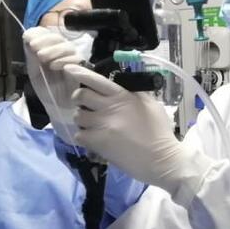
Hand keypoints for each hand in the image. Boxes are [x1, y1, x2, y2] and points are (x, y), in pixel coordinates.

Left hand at [23, 27, 81, 141]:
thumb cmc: (46, 87)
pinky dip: (64, 60)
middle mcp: (61, 49)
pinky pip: (76, 58)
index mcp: (48, 48)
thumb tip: (27, 37)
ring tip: (43, 59)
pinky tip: (54, 66)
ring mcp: (72, 57)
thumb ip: (31, 56)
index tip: (28, 41)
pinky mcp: (81, 66)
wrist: (56, 105)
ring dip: (53, 50)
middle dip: (45, 41)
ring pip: (66, 46)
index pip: (44, 33)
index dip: (37, 35)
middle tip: (36, 51)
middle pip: (56, 37)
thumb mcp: (34, 71)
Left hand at [67, 64, 210, 197]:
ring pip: (78, 117)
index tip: (69, 68)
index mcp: (123, 96)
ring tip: (93, 125)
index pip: (96, 80)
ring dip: (83, 120)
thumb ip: (134, 93)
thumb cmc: (159, 132)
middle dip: (80, 99)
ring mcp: (103, 125)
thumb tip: (119, 86)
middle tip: (86, 106)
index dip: (80, 73)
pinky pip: (79, 135)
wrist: (161, 160)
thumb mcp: (151, 105)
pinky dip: (84, 137)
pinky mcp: (98, 143)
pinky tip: (94, 139)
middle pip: (80, 96)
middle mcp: (110, 108)